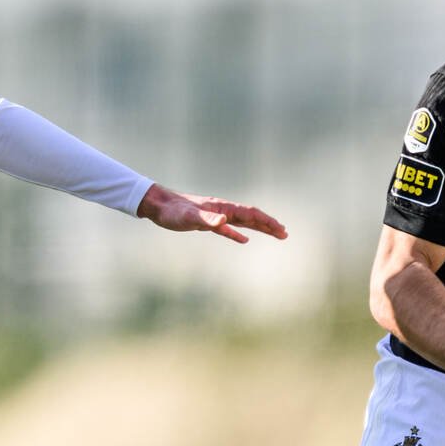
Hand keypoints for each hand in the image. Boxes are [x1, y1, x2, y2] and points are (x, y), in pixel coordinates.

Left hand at [136, 184, 285, 243]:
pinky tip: (244, 240)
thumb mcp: (189, 217)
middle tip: (285, 234)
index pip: (250, 213)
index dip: (266, 221)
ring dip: (258, 228)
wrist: (159, 206)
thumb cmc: (173, 211)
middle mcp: (223, 210)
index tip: (280, 229)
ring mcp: (216, 216)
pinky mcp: (207, 223)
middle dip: (268, 225)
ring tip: (273, 234)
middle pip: (251, 217)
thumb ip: (207, 219)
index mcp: (223, 207)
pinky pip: (228, 229)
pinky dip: (238, 234)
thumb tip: (225, 221)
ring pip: (242, 222)